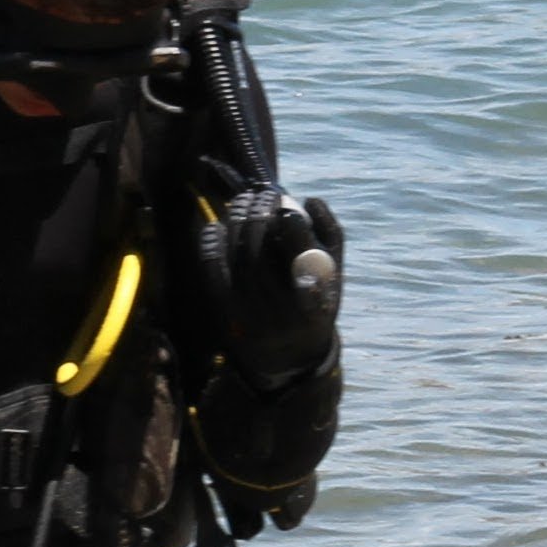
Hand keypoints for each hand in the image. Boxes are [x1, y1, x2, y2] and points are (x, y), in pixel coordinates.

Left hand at [223, 188, 341, 383]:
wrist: (291, 352)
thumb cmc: (316, 300)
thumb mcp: (333, 273)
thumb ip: (329, 235)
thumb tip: (311, 200)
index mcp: (316, 305)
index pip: (303, 262)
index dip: (293, 231)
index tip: (285, 204)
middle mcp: (282, 315)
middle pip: (260, 259)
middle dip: (257, 218)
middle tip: (260, 194)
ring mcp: (252, 318)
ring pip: (237, 262)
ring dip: (236, 225)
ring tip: (242, 201)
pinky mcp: (229, 317)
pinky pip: (215, 276)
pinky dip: (212, 247)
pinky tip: (216, 226)